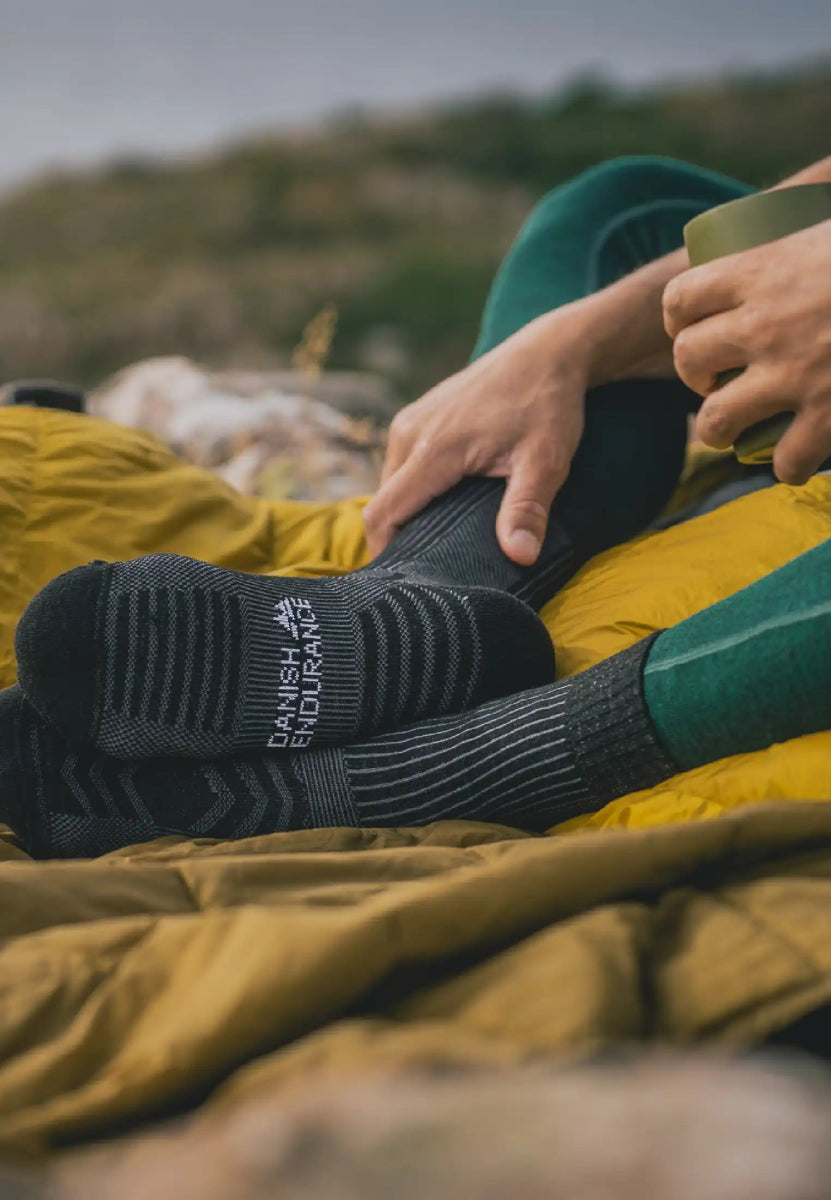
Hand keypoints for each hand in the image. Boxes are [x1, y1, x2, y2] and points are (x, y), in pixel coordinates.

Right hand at [363, 311, 587, 564]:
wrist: (547, 352)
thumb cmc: (548, 405)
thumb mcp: (546, 460)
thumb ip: (527, 508)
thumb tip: (519, 556)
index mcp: (434, 448)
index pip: (384, 514)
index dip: (385, 555)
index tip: (404, 584)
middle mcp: (410, 432)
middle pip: (385, 505)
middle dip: (400, 540)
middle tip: (432, 574)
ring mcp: (410, 422)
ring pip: (391, 486)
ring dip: (408, 517)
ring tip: (440, 546)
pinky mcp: (416, 418)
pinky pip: (402, 468)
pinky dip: (414, 494)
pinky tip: (444, 510)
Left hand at [663, 219, 830, 482]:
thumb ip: (813, 222)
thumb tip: (822, 180)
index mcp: (763, 270)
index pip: (681, 297)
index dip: (678, 319)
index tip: (691, 329)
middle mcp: (765, 324)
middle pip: (687, 360)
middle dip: (694, 376)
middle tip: (716, 381)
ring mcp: (793, 374)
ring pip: (714, 421)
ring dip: (720, 430)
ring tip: (736, 431)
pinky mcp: (828, 416)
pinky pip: (784, 460)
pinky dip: (788, 466)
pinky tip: (797, 459)